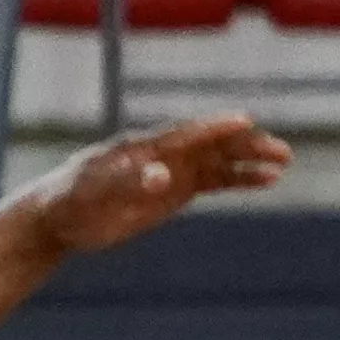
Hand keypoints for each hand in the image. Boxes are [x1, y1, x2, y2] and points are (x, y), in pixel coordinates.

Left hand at [35, 113, 287, 248]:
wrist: (57, 218)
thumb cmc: (69, 202)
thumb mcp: (92, 194)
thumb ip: (125, 183)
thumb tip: (159, 176)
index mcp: (140, 147)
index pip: (184, 134)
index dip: (213, 128)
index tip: (243, 121)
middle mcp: (161, 153)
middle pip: (210, 145)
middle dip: (244, 147)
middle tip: (279, 152)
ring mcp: (170, 170)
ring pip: (218, 161)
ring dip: (249, 162)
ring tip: (282, 164)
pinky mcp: (173, 190)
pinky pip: (213, 180)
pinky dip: (238, 180)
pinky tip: (264, 182)